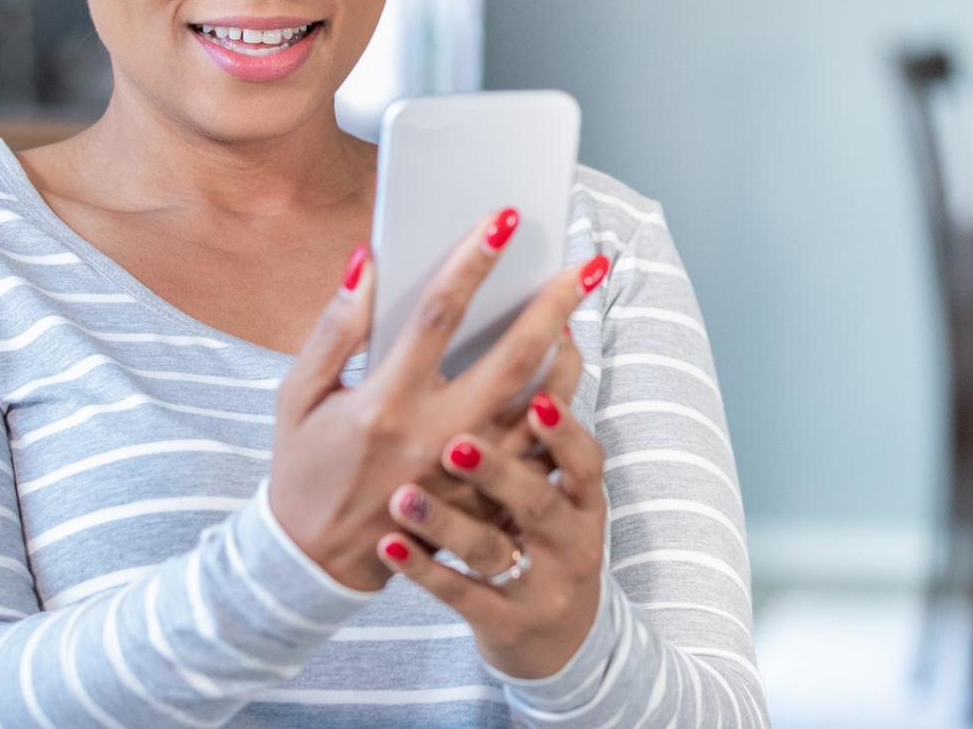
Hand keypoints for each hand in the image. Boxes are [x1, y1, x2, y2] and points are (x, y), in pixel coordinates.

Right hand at [267, 207, 611, 589]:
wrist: (313, 563)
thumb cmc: (304, 467)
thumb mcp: (298, 395)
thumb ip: (334, 329)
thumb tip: (364, 262)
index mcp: (384, 402)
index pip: (438, 316)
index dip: (473, 262)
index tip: (504, 220)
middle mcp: (434, 438)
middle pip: (514, 358)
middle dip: (555, 304)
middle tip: (588, 264)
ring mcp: (469, 477)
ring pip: (542, 409)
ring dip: (569, 358)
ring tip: (578, 316)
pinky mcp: (486, 504)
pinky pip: (539, 455)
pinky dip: (561, 413)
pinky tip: (566, 378)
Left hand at [374, 380, 609, 678]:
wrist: (557, 640)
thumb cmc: (544, 535)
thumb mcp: (562, 490)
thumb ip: (541, 430)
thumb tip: (547, 333)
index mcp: (582, 496)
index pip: (583, 458)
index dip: (565, 431)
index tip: (538, 400)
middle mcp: (570, 538)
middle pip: (539, 500)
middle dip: (500, 470)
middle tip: (453, 444)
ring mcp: (539, 584)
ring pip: (493, 550)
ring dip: (447, 522)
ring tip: (403, 496)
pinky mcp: (505, 621)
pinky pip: (462, 596)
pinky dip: (425, 571)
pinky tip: (388, 548)